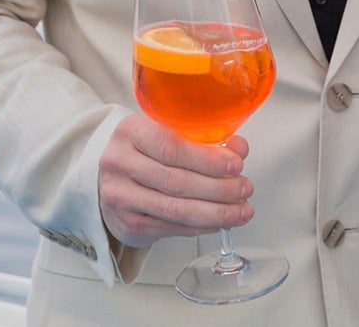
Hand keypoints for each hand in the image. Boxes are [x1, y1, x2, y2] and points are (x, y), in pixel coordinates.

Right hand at [98, 113, 254, 247]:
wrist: (112, 177)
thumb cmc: (148, 150)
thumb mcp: (171, 132)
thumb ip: (206, 138)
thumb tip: (239, 149)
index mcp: (132, 131)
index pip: (172, 148)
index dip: (208, 160)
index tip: (237, 165)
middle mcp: (119, 163)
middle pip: (177, 181)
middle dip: (219, 189)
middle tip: (245, 190)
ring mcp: (119, 196)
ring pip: (175, 209)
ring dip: (216, 212)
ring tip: (242, 211)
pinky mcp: (125, 223)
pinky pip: (171, 227)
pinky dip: (200, 226)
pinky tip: (219, 221)